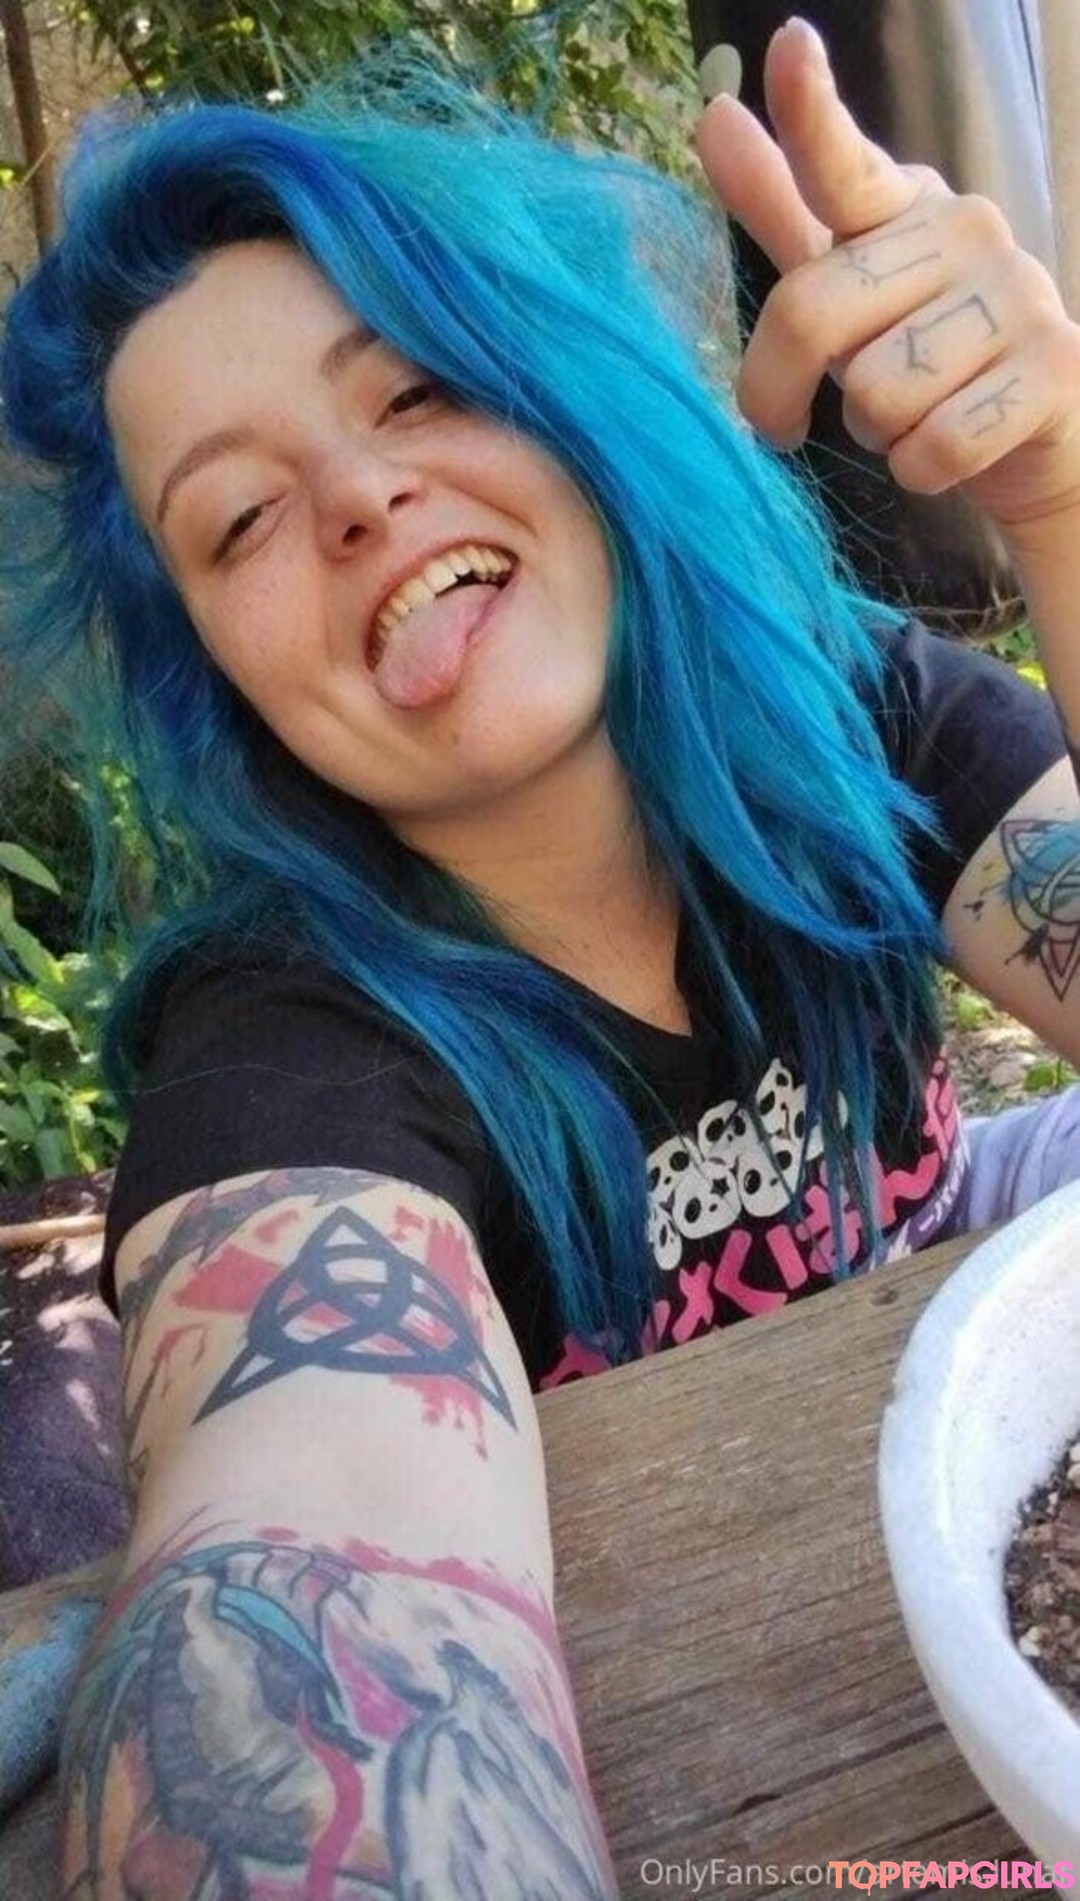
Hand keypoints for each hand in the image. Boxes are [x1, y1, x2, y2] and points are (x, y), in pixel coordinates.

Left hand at [696, 16, 1079, 549]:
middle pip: (814, 313)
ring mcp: (1018, 295)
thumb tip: (713, 117)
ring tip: (906, 419)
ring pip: (876, 393)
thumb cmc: (922, 363)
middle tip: (789, 421)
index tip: (787, 48)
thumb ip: (782, 214)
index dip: (810, 112)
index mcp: (905, 207)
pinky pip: (934, 445)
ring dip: (873, 434)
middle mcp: (967, 230)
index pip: (841, 164)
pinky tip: (942, 453)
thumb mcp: (843, 293)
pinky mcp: (1052, 371)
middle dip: (781, 390)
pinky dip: (920, 470)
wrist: (1031, 444)